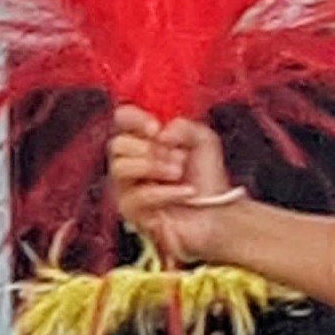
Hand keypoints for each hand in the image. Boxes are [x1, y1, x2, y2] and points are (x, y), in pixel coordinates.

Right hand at [108, 106, 240, 260]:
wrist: (217, 215)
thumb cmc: (208, 181)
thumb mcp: (204, 140)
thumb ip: (182, 126)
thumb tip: (160, 133)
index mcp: (144, 140)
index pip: (122, 119)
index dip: (134, 119)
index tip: (156, 127)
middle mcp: (131, 161)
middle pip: (117, 144)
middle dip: (148, 149)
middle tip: (176, 158)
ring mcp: (127, 187)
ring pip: (120, 168)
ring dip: (153, 167)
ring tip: (178, 173)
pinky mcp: (131, 211)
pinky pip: (136, 195)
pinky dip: (165, 192)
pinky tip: (185, 192)